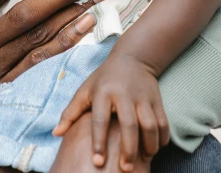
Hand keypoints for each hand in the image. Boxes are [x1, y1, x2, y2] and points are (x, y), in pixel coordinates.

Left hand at [53, 53, 169, 170]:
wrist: (132, 58)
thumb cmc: (104, 79)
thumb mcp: (85, 90)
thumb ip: (71, 112)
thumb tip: (56, 133)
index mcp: (103, 92)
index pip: (100, 119)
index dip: (99, 142)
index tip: (98, 162)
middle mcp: (124, 94)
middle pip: (129, 124)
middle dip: (129, 149)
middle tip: (125, 169)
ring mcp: (142, 96)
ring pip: (150, 124)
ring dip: (149, 145)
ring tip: (143, 160)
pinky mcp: (156, 99)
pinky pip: (163, 122)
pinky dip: (162, 138)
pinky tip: (156, 149)